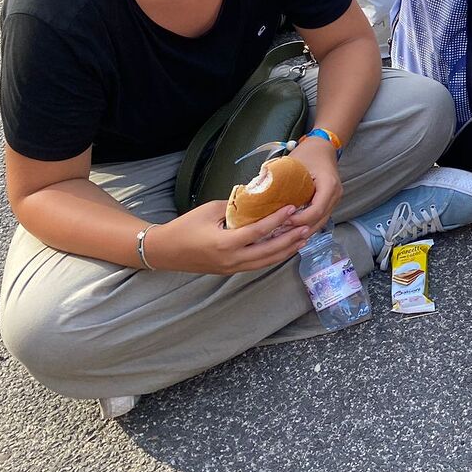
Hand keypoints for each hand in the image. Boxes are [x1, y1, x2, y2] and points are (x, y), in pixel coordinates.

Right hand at [142, 200, 311, 274]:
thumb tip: (257, 200)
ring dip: (285, 251)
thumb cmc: (185, 226)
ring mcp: (231, 268)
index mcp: (225, 243)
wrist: (164, 251)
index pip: (258, 232)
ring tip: (302, 239)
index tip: (292, 208)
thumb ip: (236, 207)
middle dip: (290, 240)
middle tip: (307, 227)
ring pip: (265, 262)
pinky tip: (284, 247)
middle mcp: (231, 260)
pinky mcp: (230, 271)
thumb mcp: (210, 210)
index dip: (277, 220)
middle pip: (268, 252)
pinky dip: (272, 256)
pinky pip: (256, 264)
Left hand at [286, 136, 342, 231]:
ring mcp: (335, 199)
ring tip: (283, 234)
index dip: (299, 220)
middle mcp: (335, 194)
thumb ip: (279, 180)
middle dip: (299, 230)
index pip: (316, 211)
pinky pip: (320, 218)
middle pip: (319, 221)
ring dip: (303, 230)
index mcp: (328, 185)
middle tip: (279, 233)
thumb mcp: (293, 164)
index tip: (282, 221)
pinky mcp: (330, 202)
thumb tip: (258, 195)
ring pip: (321, 223)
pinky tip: (292, 228)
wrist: (323, 146)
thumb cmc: (308, 153)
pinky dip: (307, 224)